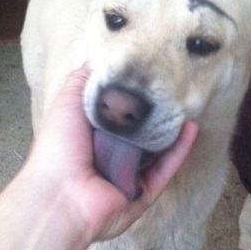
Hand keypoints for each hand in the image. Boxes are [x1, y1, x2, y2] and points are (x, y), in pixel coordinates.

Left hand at [25, 64, 198, 242]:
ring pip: (157, 151)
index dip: (133, 97)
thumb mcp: (67, 102)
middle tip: (175, 90)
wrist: (60, 193)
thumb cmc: (60, 145)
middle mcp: (112, 156)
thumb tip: (100, 57)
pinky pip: (165, 170)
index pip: (118, 114)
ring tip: (187, 106)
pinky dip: (178, 151)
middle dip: (156, 113)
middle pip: (140, 132)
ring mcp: (129, 177)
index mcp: (93, 136)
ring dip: (173, 131)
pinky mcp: (143, 193)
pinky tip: (190, 129)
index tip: (150, 76)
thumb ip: (84, 80)